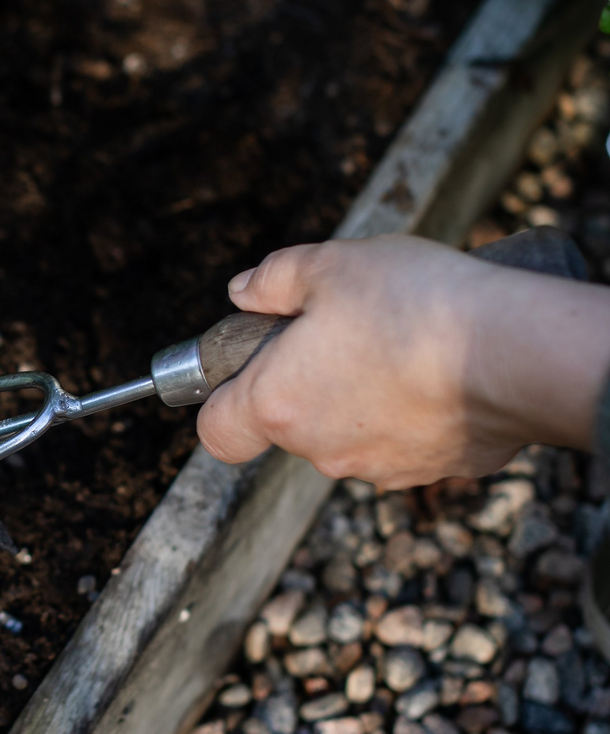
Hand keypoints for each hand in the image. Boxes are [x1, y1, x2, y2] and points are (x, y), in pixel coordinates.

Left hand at [196, 235, 609, 486]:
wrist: (515, 352)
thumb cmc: (413, 304)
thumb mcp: (330, 264)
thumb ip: (274, 279)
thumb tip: (244, 291)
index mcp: (278, 405)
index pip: (218, 433)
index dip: (222, 399)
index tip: (247, 364)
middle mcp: (321, 451)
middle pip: (291, 423)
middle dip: (307, 380)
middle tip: (343, 326)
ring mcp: (381, 467)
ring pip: (351, 432)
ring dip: (361, 396)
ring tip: (402, 340)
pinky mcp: (436, 469)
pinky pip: (408, 438)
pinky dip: (415, 410)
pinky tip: (443, 367)